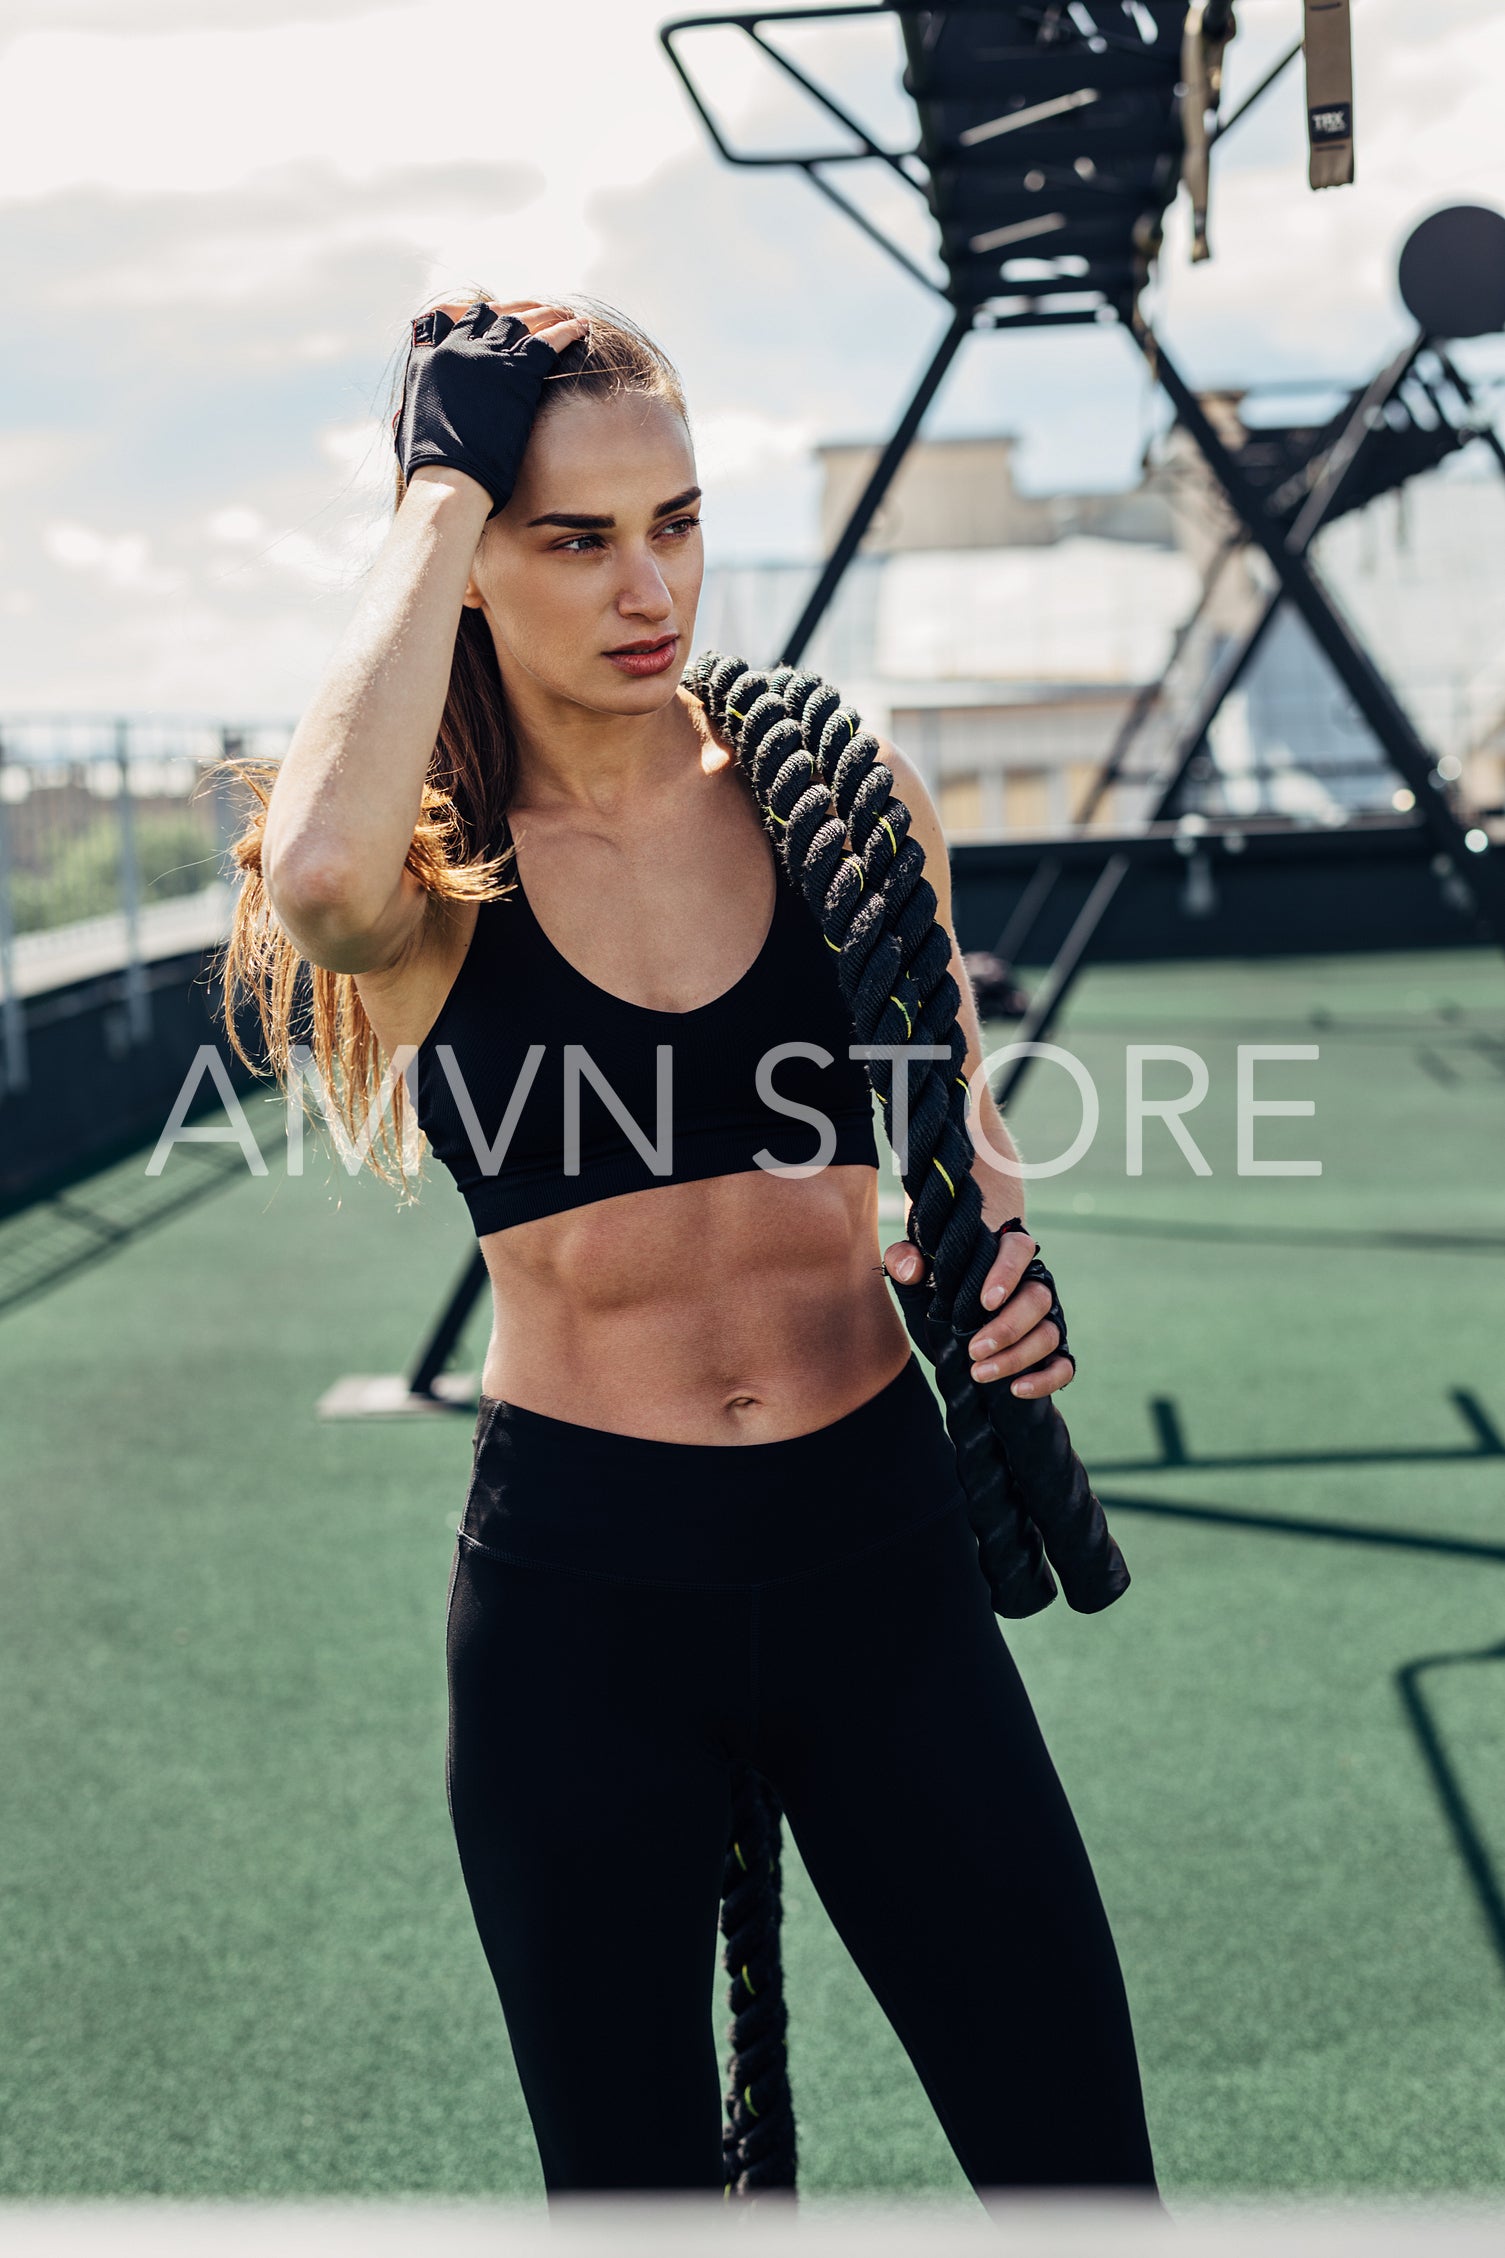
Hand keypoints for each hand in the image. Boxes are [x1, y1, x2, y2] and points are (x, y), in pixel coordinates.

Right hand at [393, 298, 589, 517]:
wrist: (449, 482)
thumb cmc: (429, 471)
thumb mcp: (407, 431)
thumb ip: (409, 413)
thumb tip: (399, 420)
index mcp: (428, 358)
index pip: (451, 318)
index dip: (476, 315)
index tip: (493, 315)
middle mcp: (456, 348)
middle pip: (490, 313)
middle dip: (514, 309)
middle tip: (535, 311)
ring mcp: (486, 356)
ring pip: (521, 321)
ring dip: (545, 314)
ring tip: (563, 313)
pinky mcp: (515, 372)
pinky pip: (547, 340)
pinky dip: (567, 330)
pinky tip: (582, 327)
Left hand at [882, 1224, 1074, 1399]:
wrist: (951, 1327)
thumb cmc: (938, 1293)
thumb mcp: (915, 1277)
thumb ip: (904, 1261)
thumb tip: (910, 1267)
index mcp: (1002, 1257)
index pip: (1017, 1248)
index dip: (1007, 1272)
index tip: (985, 1302)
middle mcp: (1031, 1285)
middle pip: (1037, 1298)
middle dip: (1008, 1328)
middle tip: (975, 1350)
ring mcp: (1046, 1320)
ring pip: (1049, 1334)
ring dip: (1017, 1357)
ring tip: (980, 1374)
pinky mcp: (1052, 1353)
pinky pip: (1063, 1366)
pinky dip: (1044, 1380)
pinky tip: (1016, 1390)